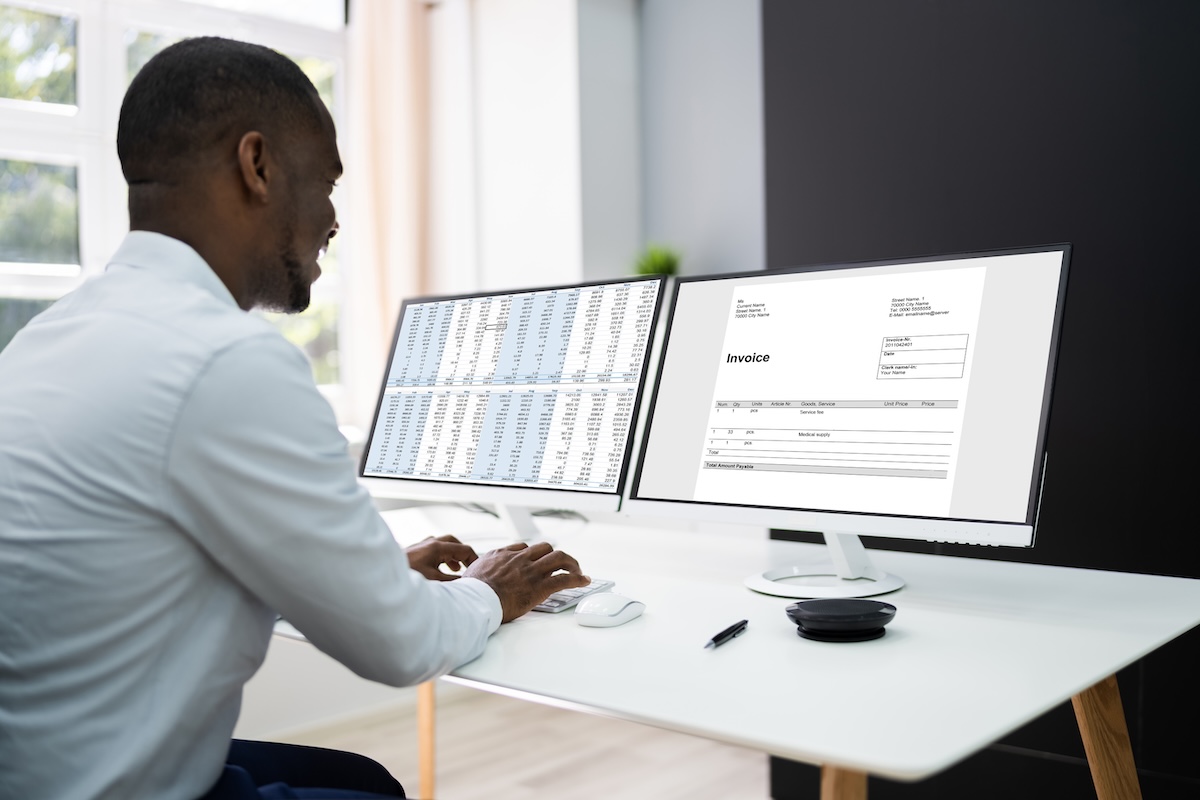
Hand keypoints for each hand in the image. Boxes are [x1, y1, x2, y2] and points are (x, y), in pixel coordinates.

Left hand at [405, 535, 478, 580]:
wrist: (382, 577)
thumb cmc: (406, 577)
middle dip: (463, 554)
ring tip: (455, 569)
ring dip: (451, 555)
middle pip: (453, 542)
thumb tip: (466, 583)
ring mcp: (421, 546)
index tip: (477, 570)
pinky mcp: (414, 552)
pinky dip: (441, 557)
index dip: (473, 559)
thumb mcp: (435, 581)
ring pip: (442, 545)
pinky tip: (439, 568)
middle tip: (469, 565)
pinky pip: (433, 549)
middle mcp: (429, 543)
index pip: (464, 549)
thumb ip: (453, 581)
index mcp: (437, 547)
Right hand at [462, 542, 588, 621]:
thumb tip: (473, 579)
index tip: (536, 560)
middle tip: (561, 563)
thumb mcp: (471, 575)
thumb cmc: (471, 593)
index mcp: (502, 555)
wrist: (476, 601)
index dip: (532, 554)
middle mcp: (519, 559)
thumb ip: (478, 573)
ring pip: (559, 558)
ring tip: (577, 571)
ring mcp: (531, 571)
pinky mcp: (540, 586)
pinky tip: (585, 581)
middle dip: (555, 555)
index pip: (523, 547)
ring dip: (571, 563)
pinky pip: (565, 578)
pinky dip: (578, 579)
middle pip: (544, 548)